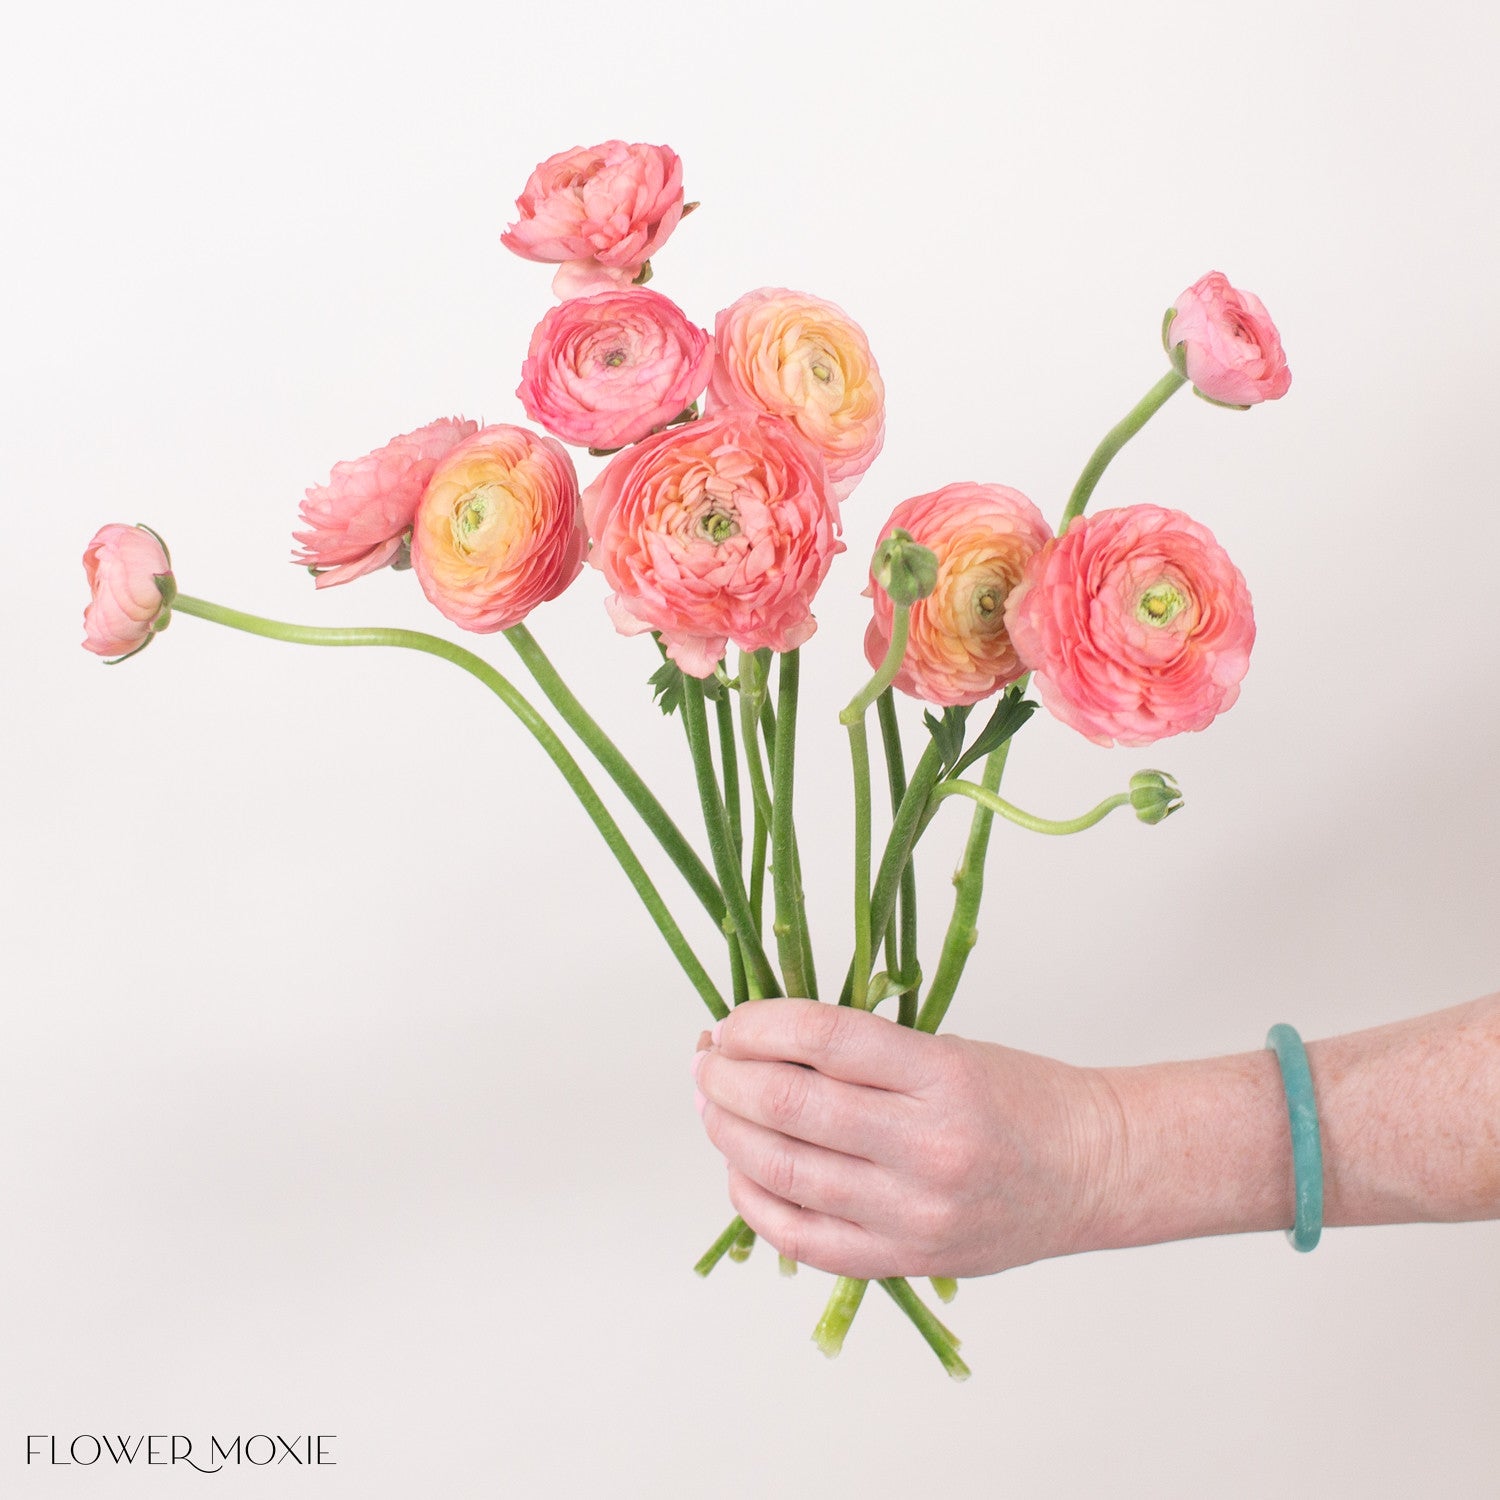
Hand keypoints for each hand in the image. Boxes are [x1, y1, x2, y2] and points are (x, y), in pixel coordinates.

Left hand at [691, 998, 1115, 1278]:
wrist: (1089, 1170)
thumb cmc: (1017, 1098)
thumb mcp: (946, 1050)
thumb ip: (861, 1055)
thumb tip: (758, 1045)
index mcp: (941, 1077)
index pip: (823, 1038)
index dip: (759, 1025)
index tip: (732, 1021)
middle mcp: (926, 1148)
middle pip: (789, 1107)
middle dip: (727, 1078)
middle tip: (708, 1060)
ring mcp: (912, 1213)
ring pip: (782, 1171)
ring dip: (727, 1133)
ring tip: (713, 1106)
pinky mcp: (903, 1259)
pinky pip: (801, 1236)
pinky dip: (755, 1199)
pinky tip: (740, 1168)